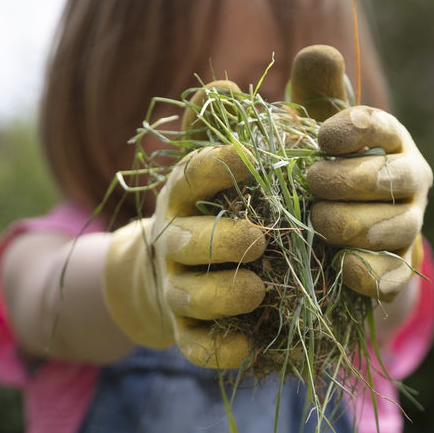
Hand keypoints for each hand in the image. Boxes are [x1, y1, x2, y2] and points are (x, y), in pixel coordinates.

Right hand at [103, 83, 266, 367]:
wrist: (178, 277)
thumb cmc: (222, 211)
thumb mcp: (229, 171)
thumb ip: (232, 128)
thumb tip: (225, 81)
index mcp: (183, 198)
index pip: (189, 176)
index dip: (214, 166)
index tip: (249, 155)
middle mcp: (173, 242)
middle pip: (185, 243)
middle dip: (220, 241)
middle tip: (260, 239)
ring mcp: (177, 290)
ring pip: (189, 296)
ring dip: (222, 294)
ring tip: (258, 288)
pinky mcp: (187, 333)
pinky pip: (195, 347)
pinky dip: (218, 351)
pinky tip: (247, 348)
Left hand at [289, 45, 431, 302]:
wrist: (331, 239)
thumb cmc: (322, 168)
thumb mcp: (313, 129)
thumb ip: (315, 92)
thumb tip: (318, 52)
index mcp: (390, 140)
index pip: (381, 127)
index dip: (354, 129)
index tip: (322, 136)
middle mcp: (409, 181)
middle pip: (390, 179)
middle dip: (349, 180)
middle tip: (311, 183)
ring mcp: (407, 227)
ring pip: (395, 227)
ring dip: (355, 224)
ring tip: (318, 222)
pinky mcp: (397, 270)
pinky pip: (392, 274)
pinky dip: (369, 272)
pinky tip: (342, 267)